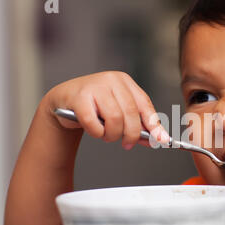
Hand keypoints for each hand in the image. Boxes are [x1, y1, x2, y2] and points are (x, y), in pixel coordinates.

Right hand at [46, 71, 168, 148]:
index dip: (154, 124)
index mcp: (125, 82)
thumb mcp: (118, 112)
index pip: (144, 105)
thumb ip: (138, 124)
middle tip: (127, 144)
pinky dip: (97, 133)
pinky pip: (94, 123)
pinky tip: (95, 131)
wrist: (63, 101)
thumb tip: (157, 139)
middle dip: (131, 134)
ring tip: (107, 135)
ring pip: (115, 119)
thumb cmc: (94, 106)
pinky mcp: (79, 97)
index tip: (161, 140)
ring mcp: (95, 87)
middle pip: (131, 113)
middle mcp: (111, 80)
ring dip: (112, 135)